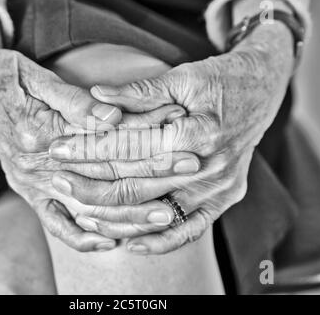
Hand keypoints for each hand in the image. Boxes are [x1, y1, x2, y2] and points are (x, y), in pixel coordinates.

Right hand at [0, 7, 188, 251]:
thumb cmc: (5, 77)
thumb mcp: (36, 77)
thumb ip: (73, 102)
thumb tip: (112, 118)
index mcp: (42, 132)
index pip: (106, 146)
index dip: (147, 147)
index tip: (182, 144)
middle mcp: (38, 164)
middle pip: (105, 178)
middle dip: (151, 179)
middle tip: (188, 174)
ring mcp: (32, 182)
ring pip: (88, 208)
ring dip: (127, 216)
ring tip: (165, 216)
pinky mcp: (29, 192)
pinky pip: (55, 224)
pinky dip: (81, 238)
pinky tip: (109, 244)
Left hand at [49, 21, 294, 253]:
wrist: (262, 91)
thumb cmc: (221, 80)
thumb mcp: (183, 77)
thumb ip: (140, 92)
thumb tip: (96, 97)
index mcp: (198, 131)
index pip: (130, 146)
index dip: (91, 148)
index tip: (60, 148)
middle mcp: (210, 166)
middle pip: (137, 183)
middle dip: (91, 183)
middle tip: (57, 179)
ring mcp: (219, 188)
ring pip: (155, 212)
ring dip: (114, 215)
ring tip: (78, 210)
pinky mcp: (224, 199)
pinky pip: (190, 229)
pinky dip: (159, 241)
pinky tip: (130, 244)